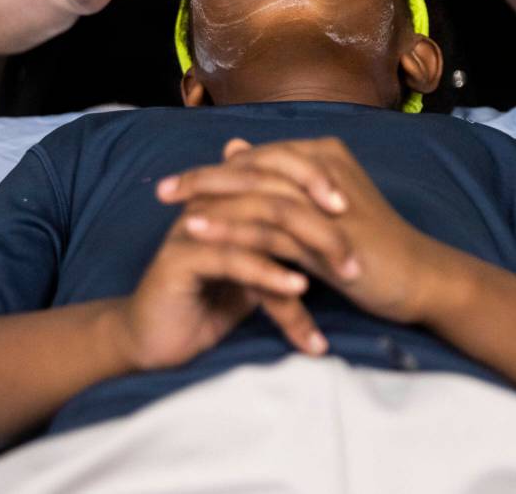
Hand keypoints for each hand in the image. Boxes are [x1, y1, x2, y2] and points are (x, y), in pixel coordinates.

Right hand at [119, 189, 346, 371]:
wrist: (156, 341)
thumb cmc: (210, 303)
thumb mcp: (260, 269)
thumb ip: (285, 244)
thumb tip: (328, 225)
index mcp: (228, 195)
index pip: (279, 173)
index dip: (319, 186)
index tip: (359, 212)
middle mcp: (211, 202)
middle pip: (275, 192)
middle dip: (323, 219)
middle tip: (359, 248)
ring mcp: (194, 227)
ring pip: (259, 222)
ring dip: (307, 248)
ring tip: (344, 271)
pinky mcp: (180, 259)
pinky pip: (233, 259)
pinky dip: (270, 274)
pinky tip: (300, 289)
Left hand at [158, 138, 451, 324]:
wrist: (418, 277)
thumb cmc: (369, 245)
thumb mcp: (318, 208)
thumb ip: (279, 182)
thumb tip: (233, 148)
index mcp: (324, 153)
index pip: (258, 155)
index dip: (215, 168)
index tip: (177, 181)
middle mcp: (325, 166)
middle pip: (253, 166)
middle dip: (204, 178)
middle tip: (162, 190)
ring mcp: (327, 198)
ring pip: (258, 191)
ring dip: (212, 200)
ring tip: (173, 210)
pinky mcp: (328, 231)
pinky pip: (271, 225)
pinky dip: (233, 227)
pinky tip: (204, 234)